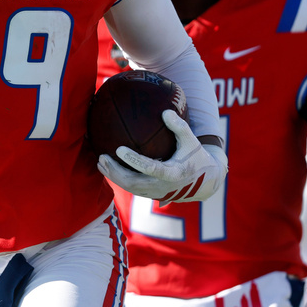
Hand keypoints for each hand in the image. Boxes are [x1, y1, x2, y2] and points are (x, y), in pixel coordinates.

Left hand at [98, 109, 227, 202]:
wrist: (206, 182)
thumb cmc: (196, 157)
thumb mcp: (192, 141)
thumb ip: (180, 127)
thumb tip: (165, 111)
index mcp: (173, 173)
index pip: (150, 168)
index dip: (133, 160)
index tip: (118, 149)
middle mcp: (163, 187)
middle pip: (134, 183)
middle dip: (115, 172)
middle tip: (102, 157)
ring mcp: (156, 193)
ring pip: (130, 188)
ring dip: (113, 177)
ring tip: (100, 162)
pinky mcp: (152, 195)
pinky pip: (132, 189)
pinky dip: (119, 180)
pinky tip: (108, 168)